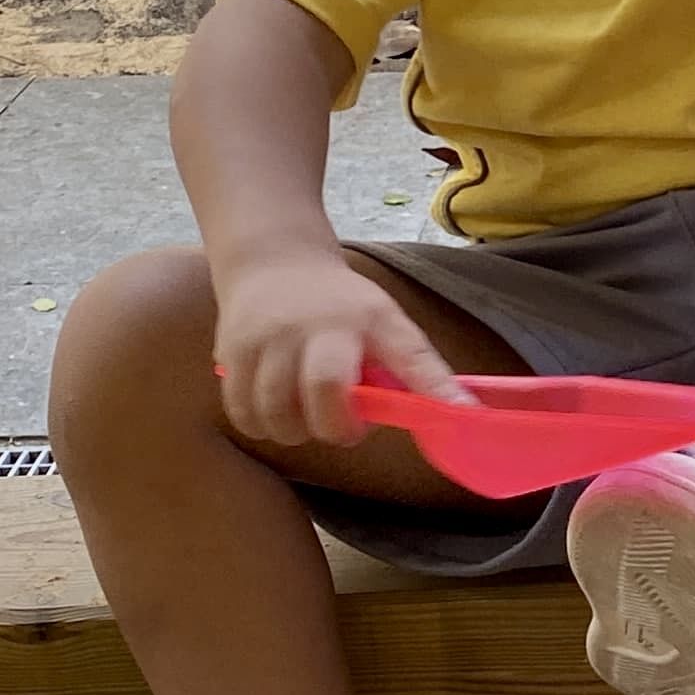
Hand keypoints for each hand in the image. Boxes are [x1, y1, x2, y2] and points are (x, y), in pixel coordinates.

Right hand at [212, 245, 461, 451]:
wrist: (274, 261)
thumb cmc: (340, 304)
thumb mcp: (382, 320)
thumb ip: (408, 365)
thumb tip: (452, 413)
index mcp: (370, 317)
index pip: (409, 352)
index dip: (434, 386)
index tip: (463, 414)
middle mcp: (318, 323)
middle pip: (325, 387)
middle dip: (336, 426)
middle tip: (344, 428)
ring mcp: (268, 336)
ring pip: (276, 410)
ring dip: (296, 432)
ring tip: (306, 419)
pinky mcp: (231, 350)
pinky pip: (243, 411)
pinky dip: (261, 425)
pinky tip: (276, 414)